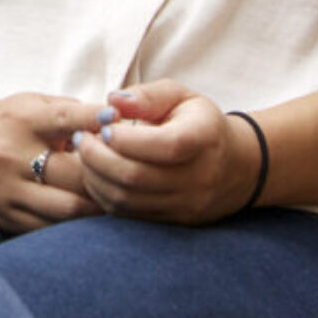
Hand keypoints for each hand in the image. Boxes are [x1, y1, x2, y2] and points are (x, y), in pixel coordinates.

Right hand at [0, 91, 105, 233]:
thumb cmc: (6, 121)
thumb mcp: (33, 104)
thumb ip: (72, 112)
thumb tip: (117, 126)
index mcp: (21, 120)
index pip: (63, 118)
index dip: (94, 119)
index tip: (119, 121)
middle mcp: (10, 155)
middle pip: (73, 173)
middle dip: (106, 176)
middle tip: (128, 177)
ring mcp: (6, 189)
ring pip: (66, 208)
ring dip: (96, 206)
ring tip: (114, 202)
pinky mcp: (4, 215)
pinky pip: (49, 228)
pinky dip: (73, 225)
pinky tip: (87, 217)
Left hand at [71, 80, 260, 223]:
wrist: (236, 167)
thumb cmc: (198, 123)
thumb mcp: (180, 96)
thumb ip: (147, 95)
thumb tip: (113, 101)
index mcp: (204, 138)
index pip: (165, 145)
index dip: (127, 139)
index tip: (104, 126)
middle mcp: (199, 177)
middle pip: (137, 177)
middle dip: (97, 157)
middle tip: (81, 139)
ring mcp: (187, 204)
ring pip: (128, 200)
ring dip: (95, 177)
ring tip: (84, 154)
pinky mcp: (174, 222)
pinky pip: (129, 215)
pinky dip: (104, 195)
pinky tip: (96, 174)